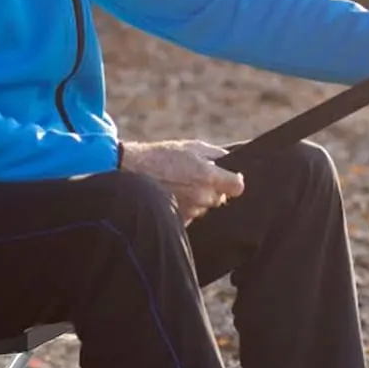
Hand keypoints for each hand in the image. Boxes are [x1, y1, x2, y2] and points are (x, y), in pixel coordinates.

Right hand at [120, 140, 244, 223]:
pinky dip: (185, 208)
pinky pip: (190, 216)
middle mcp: (202, 196)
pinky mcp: (180, 221)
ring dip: (197, 199)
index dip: (233, 182)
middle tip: (193, 178)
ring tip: (178, 186)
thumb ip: (215, 154)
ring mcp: (191, 211)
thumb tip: (232, 160)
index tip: (228, 179)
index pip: (238, 187)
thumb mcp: (191, 147)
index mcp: (209, 176)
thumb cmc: (161, 156)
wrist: (131, 171)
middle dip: (211, 189)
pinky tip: (172, 196)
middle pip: (220, 198)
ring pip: (204, 207)